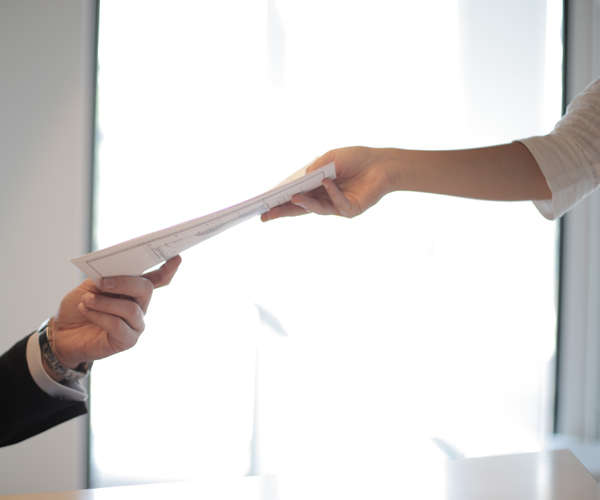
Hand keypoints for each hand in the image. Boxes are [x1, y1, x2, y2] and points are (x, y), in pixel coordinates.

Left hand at [50, 256, 181, 369]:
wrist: (61, 332)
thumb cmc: (79, 306)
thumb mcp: (91, 285)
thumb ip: (107, 277)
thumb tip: (116, 270)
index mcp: (134, 290)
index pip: (158, 279)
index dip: (168, 269)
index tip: (177, 257)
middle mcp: (140, 306)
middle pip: (145, 289)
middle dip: (124, 282)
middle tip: (101, 282)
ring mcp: (136, 324)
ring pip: (130, 308)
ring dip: (105, 302)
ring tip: (86, 300)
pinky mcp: (127, 341)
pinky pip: (117, 325)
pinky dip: (99, 315)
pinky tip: (86, 310)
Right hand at [261, 147, 396, 220]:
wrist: (382, 163)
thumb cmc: (356, 159)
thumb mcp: (331, 158)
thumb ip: (315, 168)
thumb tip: (301, 180)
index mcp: (316, 188)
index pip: (295, 197)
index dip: (280, 201)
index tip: (263, 205)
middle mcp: (324, 199)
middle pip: (300, 208)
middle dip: (283, 211)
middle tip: (266, 215)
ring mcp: (337, 206)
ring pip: (316, 208)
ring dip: (305, 202)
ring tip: (293, 196)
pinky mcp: (351, 209)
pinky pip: (338, 203)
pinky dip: (332, 192)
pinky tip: (327, 182)